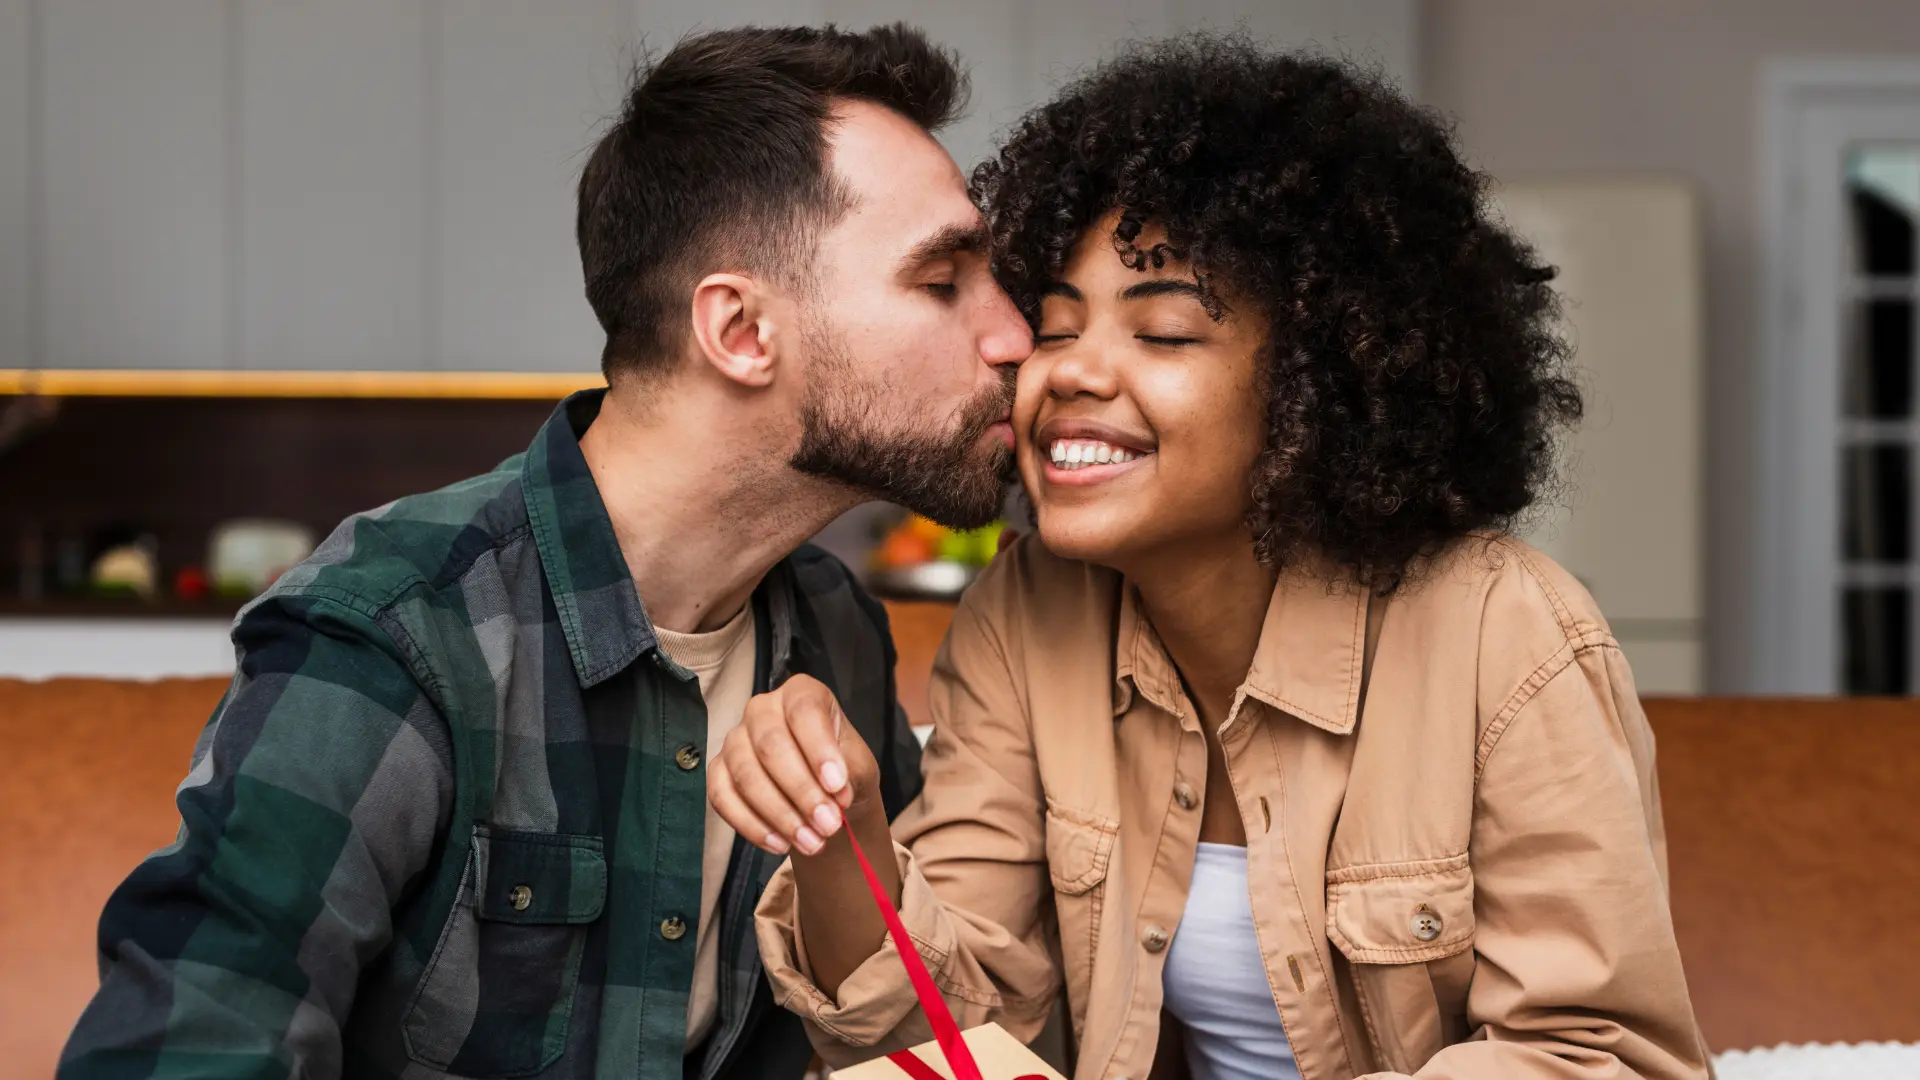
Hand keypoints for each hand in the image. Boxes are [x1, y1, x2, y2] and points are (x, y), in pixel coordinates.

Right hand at [710, 674, 879, 855]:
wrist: (825, 794)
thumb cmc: (842, 769)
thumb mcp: (858, 766)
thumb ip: (849, 774)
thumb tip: (834, 794)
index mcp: (801, 693)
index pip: (804, 712)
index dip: (819, 749)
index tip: (837, 786)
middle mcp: (762, 709)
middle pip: (771, 745)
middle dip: (802, 791)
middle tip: (829, 825)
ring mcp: (735, 739)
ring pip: (746, 774)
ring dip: (780, 814)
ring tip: (812, 843)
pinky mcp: (718, 771)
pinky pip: (723, 797)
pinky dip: (752, 825)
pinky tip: (780, 844)